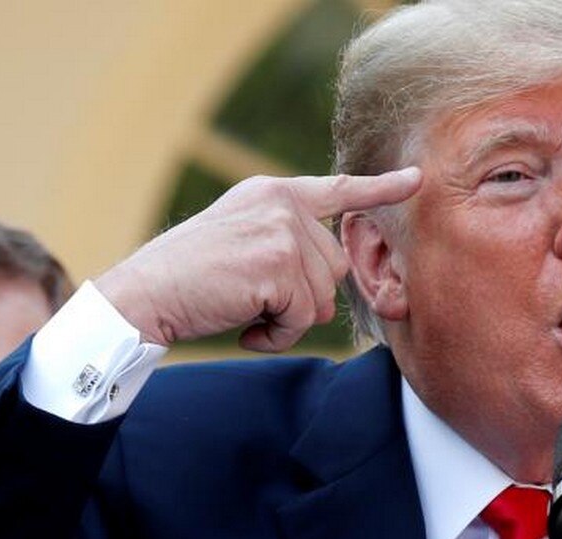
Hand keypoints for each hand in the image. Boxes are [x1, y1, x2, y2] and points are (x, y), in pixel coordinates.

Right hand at [95, 167, 421, 351]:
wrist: (144, 294)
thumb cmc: (188, 277)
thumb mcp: (240, 236)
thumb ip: (283, 236)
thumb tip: (327, 269)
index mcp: (273, 193)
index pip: (337, 189)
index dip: (380, 188)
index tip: (416, 180)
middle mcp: (282, 204)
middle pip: (333, 268)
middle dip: (300, 298)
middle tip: (254, 301)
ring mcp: (282, 231)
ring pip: (320, 298)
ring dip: (286, 319)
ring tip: (244, 310)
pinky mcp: (278, 264)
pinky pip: (301, 319)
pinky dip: (276, 335)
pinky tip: (244, 327)